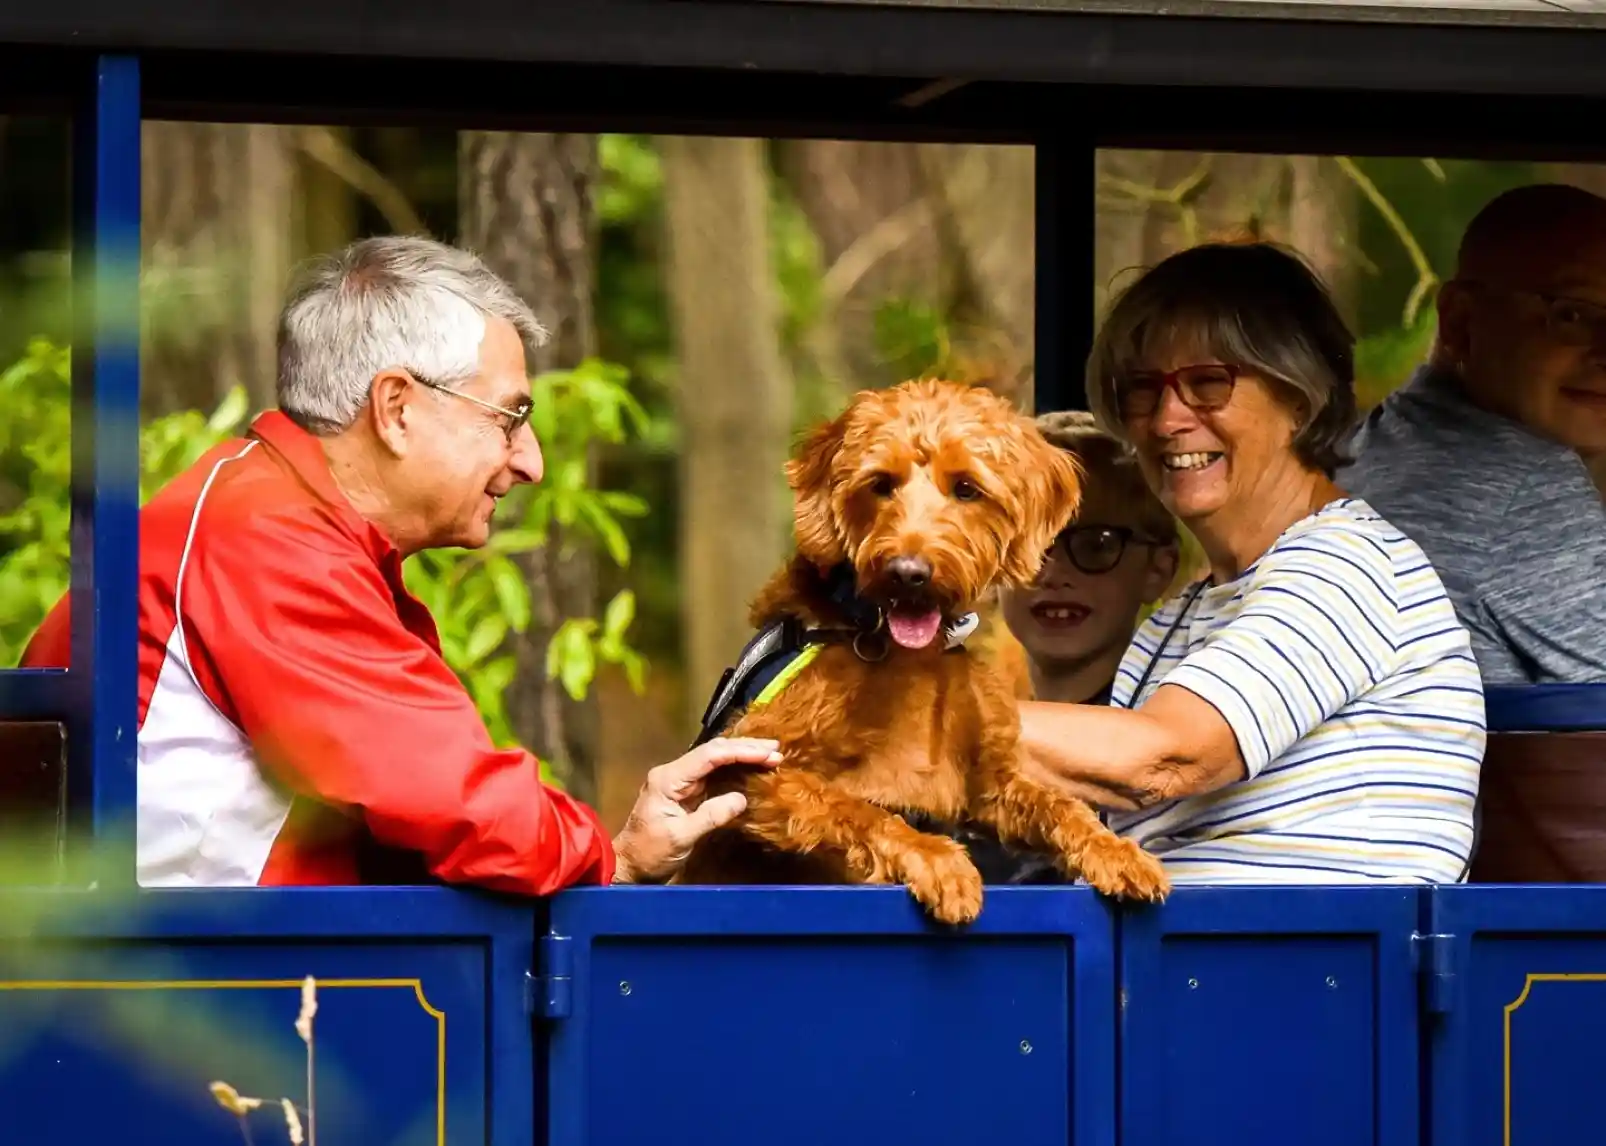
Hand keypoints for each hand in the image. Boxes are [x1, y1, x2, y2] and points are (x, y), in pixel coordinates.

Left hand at [611, 737, 781, 883]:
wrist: (629, 867)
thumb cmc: (649, 854)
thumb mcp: (680, 837)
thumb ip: (710, 816)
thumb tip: (740, 799)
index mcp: (668, 778)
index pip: (709, 756)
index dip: (740, 752)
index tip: (767, 753)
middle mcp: (673, 773)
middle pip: (713, 752)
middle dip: (745, 749)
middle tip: (776, 749)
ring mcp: (679, 781)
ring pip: (715, 760)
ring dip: (742, 756)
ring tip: (770, 754)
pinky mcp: (686, 792)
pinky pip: (714, 774)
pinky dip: (735, 769)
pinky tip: (751, 768)